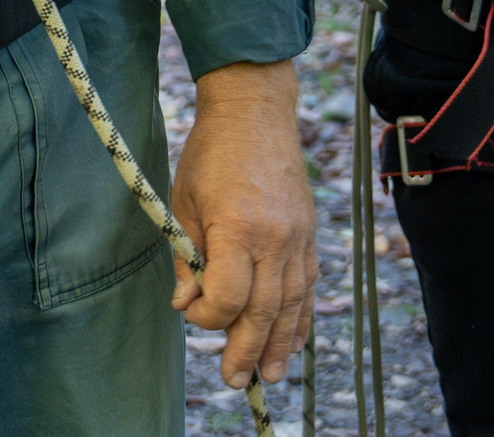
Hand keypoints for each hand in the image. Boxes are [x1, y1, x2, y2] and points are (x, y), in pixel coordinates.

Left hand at [169, 60, 315, 390]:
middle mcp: (274, 238)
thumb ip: (187, 255)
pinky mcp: (309, 236)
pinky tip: (292, 340)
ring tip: (270, 375)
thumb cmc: (211, 153)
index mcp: (237, 227)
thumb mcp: (183, 201)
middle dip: (246, 349)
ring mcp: (298, 238)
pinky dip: (300, 317)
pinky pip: (307, 287)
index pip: (229, 296)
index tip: (192, 311)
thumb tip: (186, 302)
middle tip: (235, 379)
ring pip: (291, 304)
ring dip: (280, 344)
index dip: (209, 316)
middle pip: (264, 310)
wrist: (255, 113)